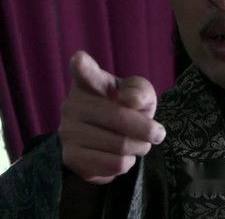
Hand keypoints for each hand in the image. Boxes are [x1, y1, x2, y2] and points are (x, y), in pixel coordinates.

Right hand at [59, 51, 164, 183]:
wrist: (111, 138)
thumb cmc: (127, 108)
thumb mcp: (140, 94)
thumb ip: (140, 90)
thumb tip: (127, 100)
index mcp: (89, 81)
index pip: (83, 71)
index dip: (82, 65)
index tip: (80, 59)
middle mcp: (72, 104)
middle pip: (119, 118)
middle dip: (146, 129)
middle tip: (157, 133)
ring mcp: (67, 132)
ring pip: (119, 145)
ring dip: (139, 148)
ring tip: (138, 144)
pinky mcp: (70, 158)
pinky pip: (113, 165)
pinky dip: (127, 163)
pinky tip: (122, 156)